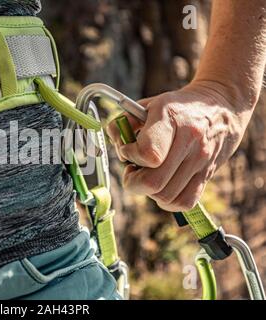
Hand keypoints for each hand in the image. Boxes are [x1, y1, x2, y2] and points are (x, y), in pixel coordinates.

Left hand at [106, 81, 251, 211]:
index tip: (128, 149)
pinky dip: (168, 200)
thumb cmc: (176, 107)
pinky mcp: (208, 174)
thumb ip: (122, 124)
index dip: (131, 156)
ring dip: (149, 191)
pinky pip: (184, 202)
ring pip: (166, 197)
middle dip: (133, 181)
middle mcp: (189, 140)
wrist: (220, 106)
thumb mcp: (146, 105)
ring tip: (148, 174)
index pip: (147, 154)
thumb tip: (119, 149)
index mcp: (170, 118)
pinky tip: (163, 184)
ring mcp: (201, 160)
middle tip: (132, 169)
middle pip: (153, 183)